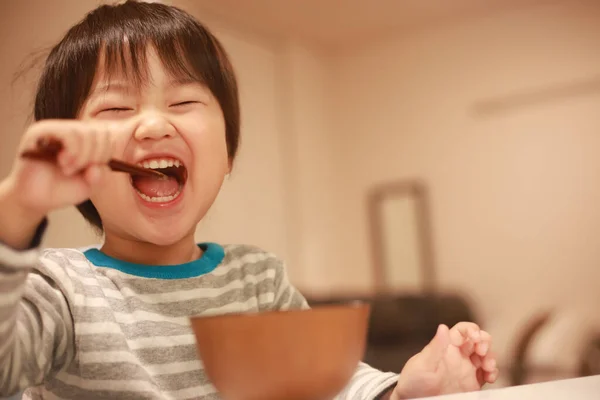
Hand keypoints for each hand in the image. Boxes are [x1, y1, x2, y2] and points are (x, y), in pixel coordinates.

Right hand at [0, 119, 114, 247]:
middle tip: (79, 171)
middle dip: (94, 156)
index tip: (93, 170)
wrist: (35, 199)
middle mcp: (69, 130)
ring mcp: (54, 128)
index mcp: (84, 138)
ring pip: (85, 133)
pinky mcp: (39, 132)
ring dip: (82, 156)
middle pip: (98, 133)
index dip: (106, 154)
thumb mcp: (89, 184)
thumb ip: (100, 175)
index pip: (107, 135)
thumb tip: (97, 166)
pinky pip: (68, 133)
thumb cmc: (63, 189)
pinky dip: (72, 150)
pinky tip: (63, 163)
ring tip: (68, 170)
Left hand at [391, 322, 498, 398]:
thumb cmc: (413, 382)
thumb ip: (435, 346)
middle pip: (478, 341)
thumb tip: (442, 327)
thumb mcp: (423, 364)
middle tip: (482, 351)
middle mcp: (458, 356)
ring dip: (491, 358)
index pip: (462, 330)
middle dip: (485, 342)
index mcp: (446, 347)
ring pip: (485, 356)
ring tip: (488, 367)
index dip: (472, 330)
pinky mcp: (471, 384)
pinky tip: (490, 377)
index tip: (476, 337)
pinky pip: (487, 374)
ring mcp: (466, 369)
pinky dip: (493, 373)